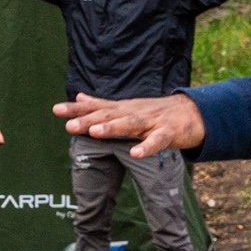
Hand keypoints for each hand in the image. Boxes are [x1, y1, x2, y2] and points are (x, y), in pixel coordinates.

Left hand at [54, 90, 206, 157]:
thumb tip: (79, 97)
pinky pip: (157, 141)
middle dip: (88, 120)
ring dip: (113, 128)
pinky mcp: (169, 133)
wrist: (194, 112)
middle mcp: (134, 112)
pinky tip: (135, 154)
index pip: (97, 107)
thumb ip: (102, 104)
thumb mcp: (128, 106)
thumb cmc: (157, 111)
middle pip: (109, 115)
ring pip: (130, 124)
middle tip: (69, 125)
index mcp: (123, 108)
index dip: (77, 109)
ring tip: (94, 133)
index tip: (56, 110)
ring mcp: (152, 122)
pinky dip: (146, 147)